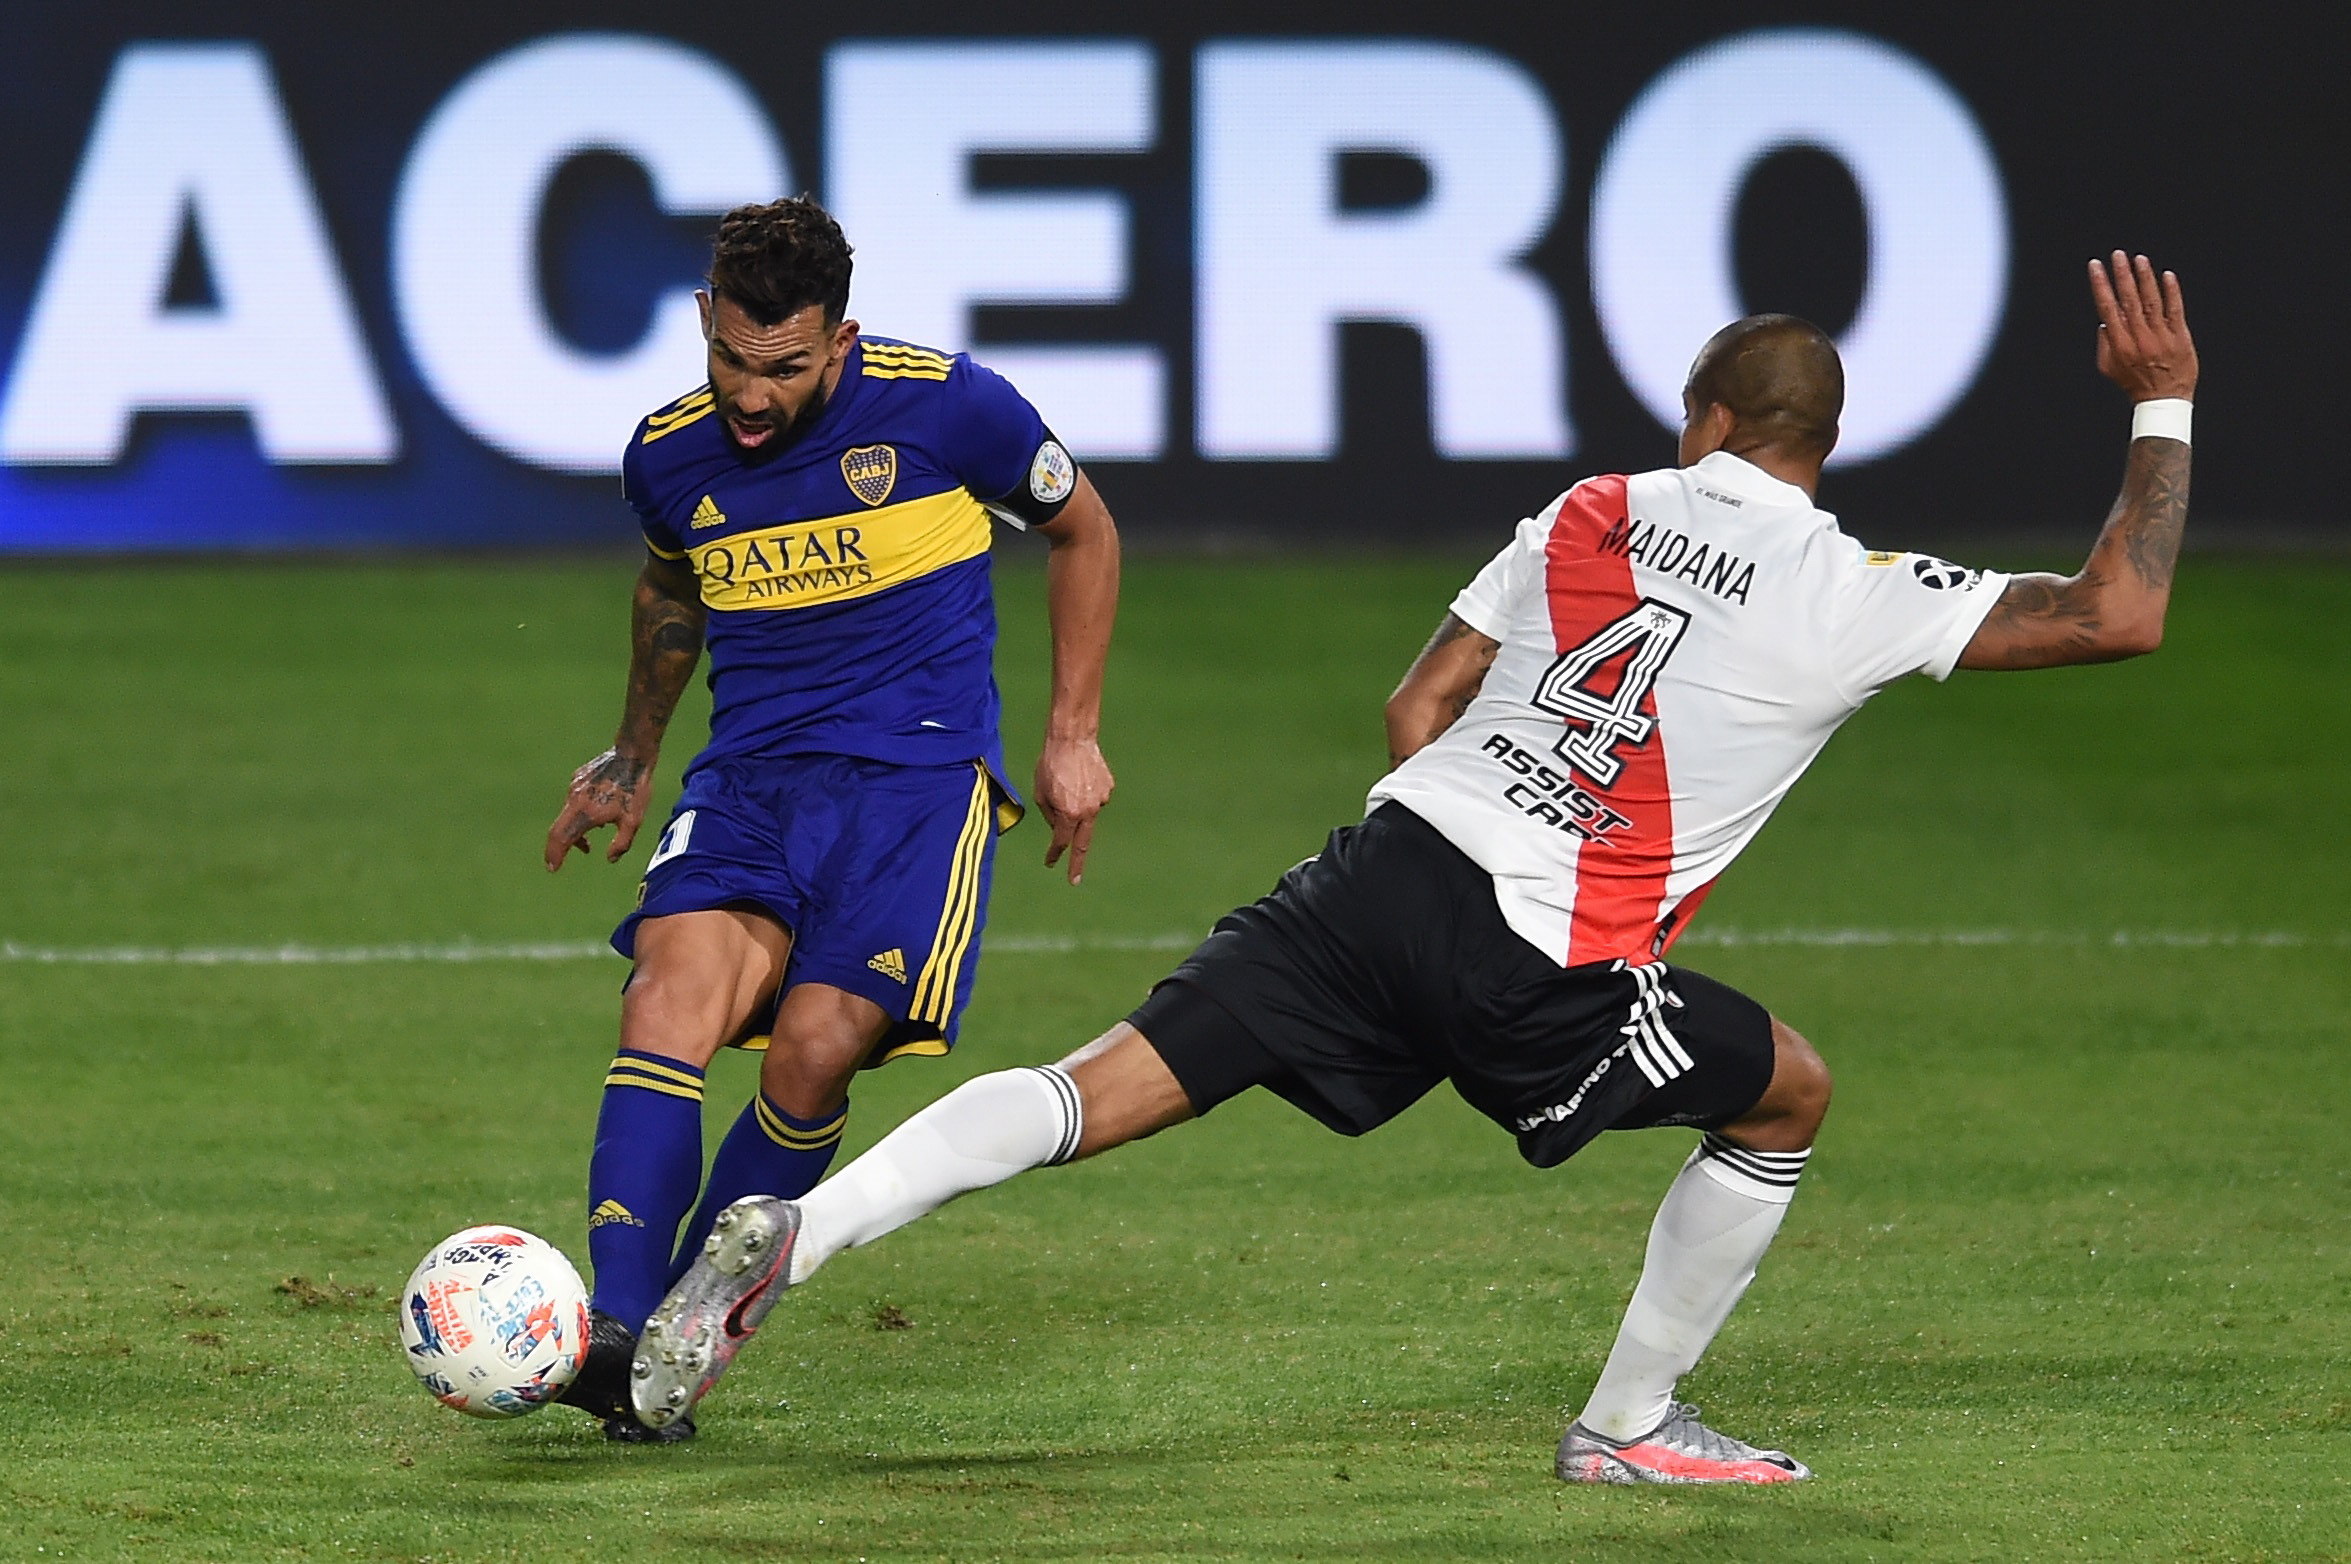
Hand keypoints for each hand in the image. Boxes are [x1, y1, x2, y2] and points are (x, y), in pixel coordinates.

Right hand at [544, 749, 652, 871]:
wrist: (632, 755)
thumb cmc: (635, 789)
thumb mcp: (634, 821)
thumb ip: (621, 843)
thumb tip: (610, 859)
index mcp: (585, 813)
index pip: (562, 838)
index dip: (554, 855)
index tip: (553, 868)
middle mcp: (573, 800)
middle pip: (558, 829)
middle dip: (559, 847)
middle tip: (560, 860)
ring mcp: (573, 787)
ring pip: (566, 814)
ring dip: (574, 830)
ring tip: (589, 841)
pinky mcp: (577, 777)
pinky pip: (573, 800)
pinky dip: (579, 813)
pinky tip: (597, 814)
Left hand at [1033, 734, 1113, 884]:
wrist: (1073, 739)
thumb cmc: (1051, 764)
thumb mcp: (1040, 792)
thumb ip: (1049, 814)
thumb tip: (1058, 825)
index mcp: (1068, 814)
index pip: (1060, 842)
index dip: (1054, 854)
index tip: (1050, 864)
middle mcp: (1088, 811)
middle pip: (1082, 842)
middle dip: (1077, 863)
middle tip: (1075, 880)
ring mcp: (1101, 800)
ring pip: (1086, 813)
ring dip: (1076, 806)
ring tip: (1067, 781)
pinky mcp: (1108, 788)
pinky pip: (1094, 797)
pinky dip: (1086, 793)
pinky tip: (1079, 777)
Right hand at [2091, 251, 2196, 402]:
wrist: (2163, 400)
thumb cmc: (2135, 384)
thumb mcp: (2109, 369)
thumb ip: (2104, 345)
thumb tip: (2104, 322)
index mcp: (2119, 344)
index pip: (2107, 307)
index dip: (2101, 285)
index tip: (2096, 267)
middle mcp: (2139, 337)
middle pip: (2128, 300)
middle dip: (2121, 275)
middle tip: (2117, 255)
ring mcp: (2160, 336)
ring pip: (2150, 301)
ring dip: (2144, 278)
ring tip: (2139, 259)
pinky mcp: (2179, 336)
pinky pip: (2175, 309)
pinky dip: (2171, 291)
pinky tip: (2166, 276)